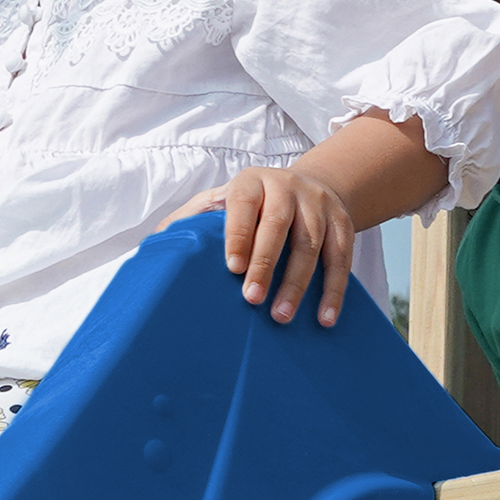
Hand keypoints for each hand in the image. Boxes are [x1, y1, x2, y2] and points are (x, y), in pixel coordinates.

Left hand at [179, 166, 358, 326]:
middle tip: (252, 300)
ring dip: (297, 283)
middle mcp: (287, 187)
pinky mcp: (343, 222)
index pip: (243, 205)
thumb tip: (156, 247)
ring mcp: (318, 204)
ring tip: (281, 316)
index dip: (237, 234)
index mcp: (251, 182)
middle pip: (278, 225)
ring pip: (312, 244)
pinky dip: (334, 290)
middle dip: (266, 264)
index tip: (232, 268)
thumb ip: (190, 220)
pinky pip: (341, 259)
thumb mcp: (221, 202)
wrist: (309, 186)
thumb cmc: (252, 206)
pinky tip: (324, 317)